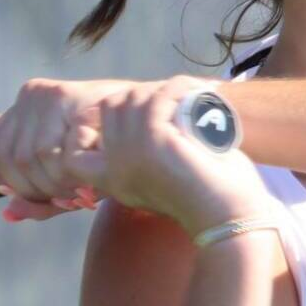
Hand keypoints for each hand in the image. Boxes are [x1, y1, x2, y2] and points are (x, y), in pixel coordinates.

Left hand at [0, 78, 132, 220]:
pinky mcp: (65, 96)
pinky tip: (85, 173)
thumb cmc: (114, 154)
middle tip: (69, 195)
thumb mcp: (70, 182)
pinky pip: (46, 152)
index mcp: (22, 113)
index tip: (16, 189)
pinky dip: (63, 172)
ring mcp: (44, 96)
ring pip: (24, 159)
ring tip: (84, 187)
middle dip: (34, 189)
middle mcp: (28, 98)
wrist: (159, 125)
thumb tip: (9, 214)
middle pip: (4, 160)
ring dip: (54, 185)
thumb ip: (40, 200)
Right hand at [60, 78, 271, 233]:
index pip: (74, 151)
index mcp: (113, 182)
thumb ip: (141, 157)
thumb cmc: (206, 196)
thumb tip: (139, 111)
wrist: (231, 217)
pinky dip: (178, 88)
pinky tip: (198, 92)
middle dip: (142, 94)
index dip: (92, 123)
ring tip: (192, 94)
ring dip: (163, 88)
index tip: (134, 111)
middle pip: (111, 108)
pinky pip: (156, 98)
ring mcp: (130, 155)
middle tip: (174, 98)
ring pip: (133, 99)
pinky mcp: (152, 142)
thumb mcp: (162, 178)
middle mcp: (114, 171)